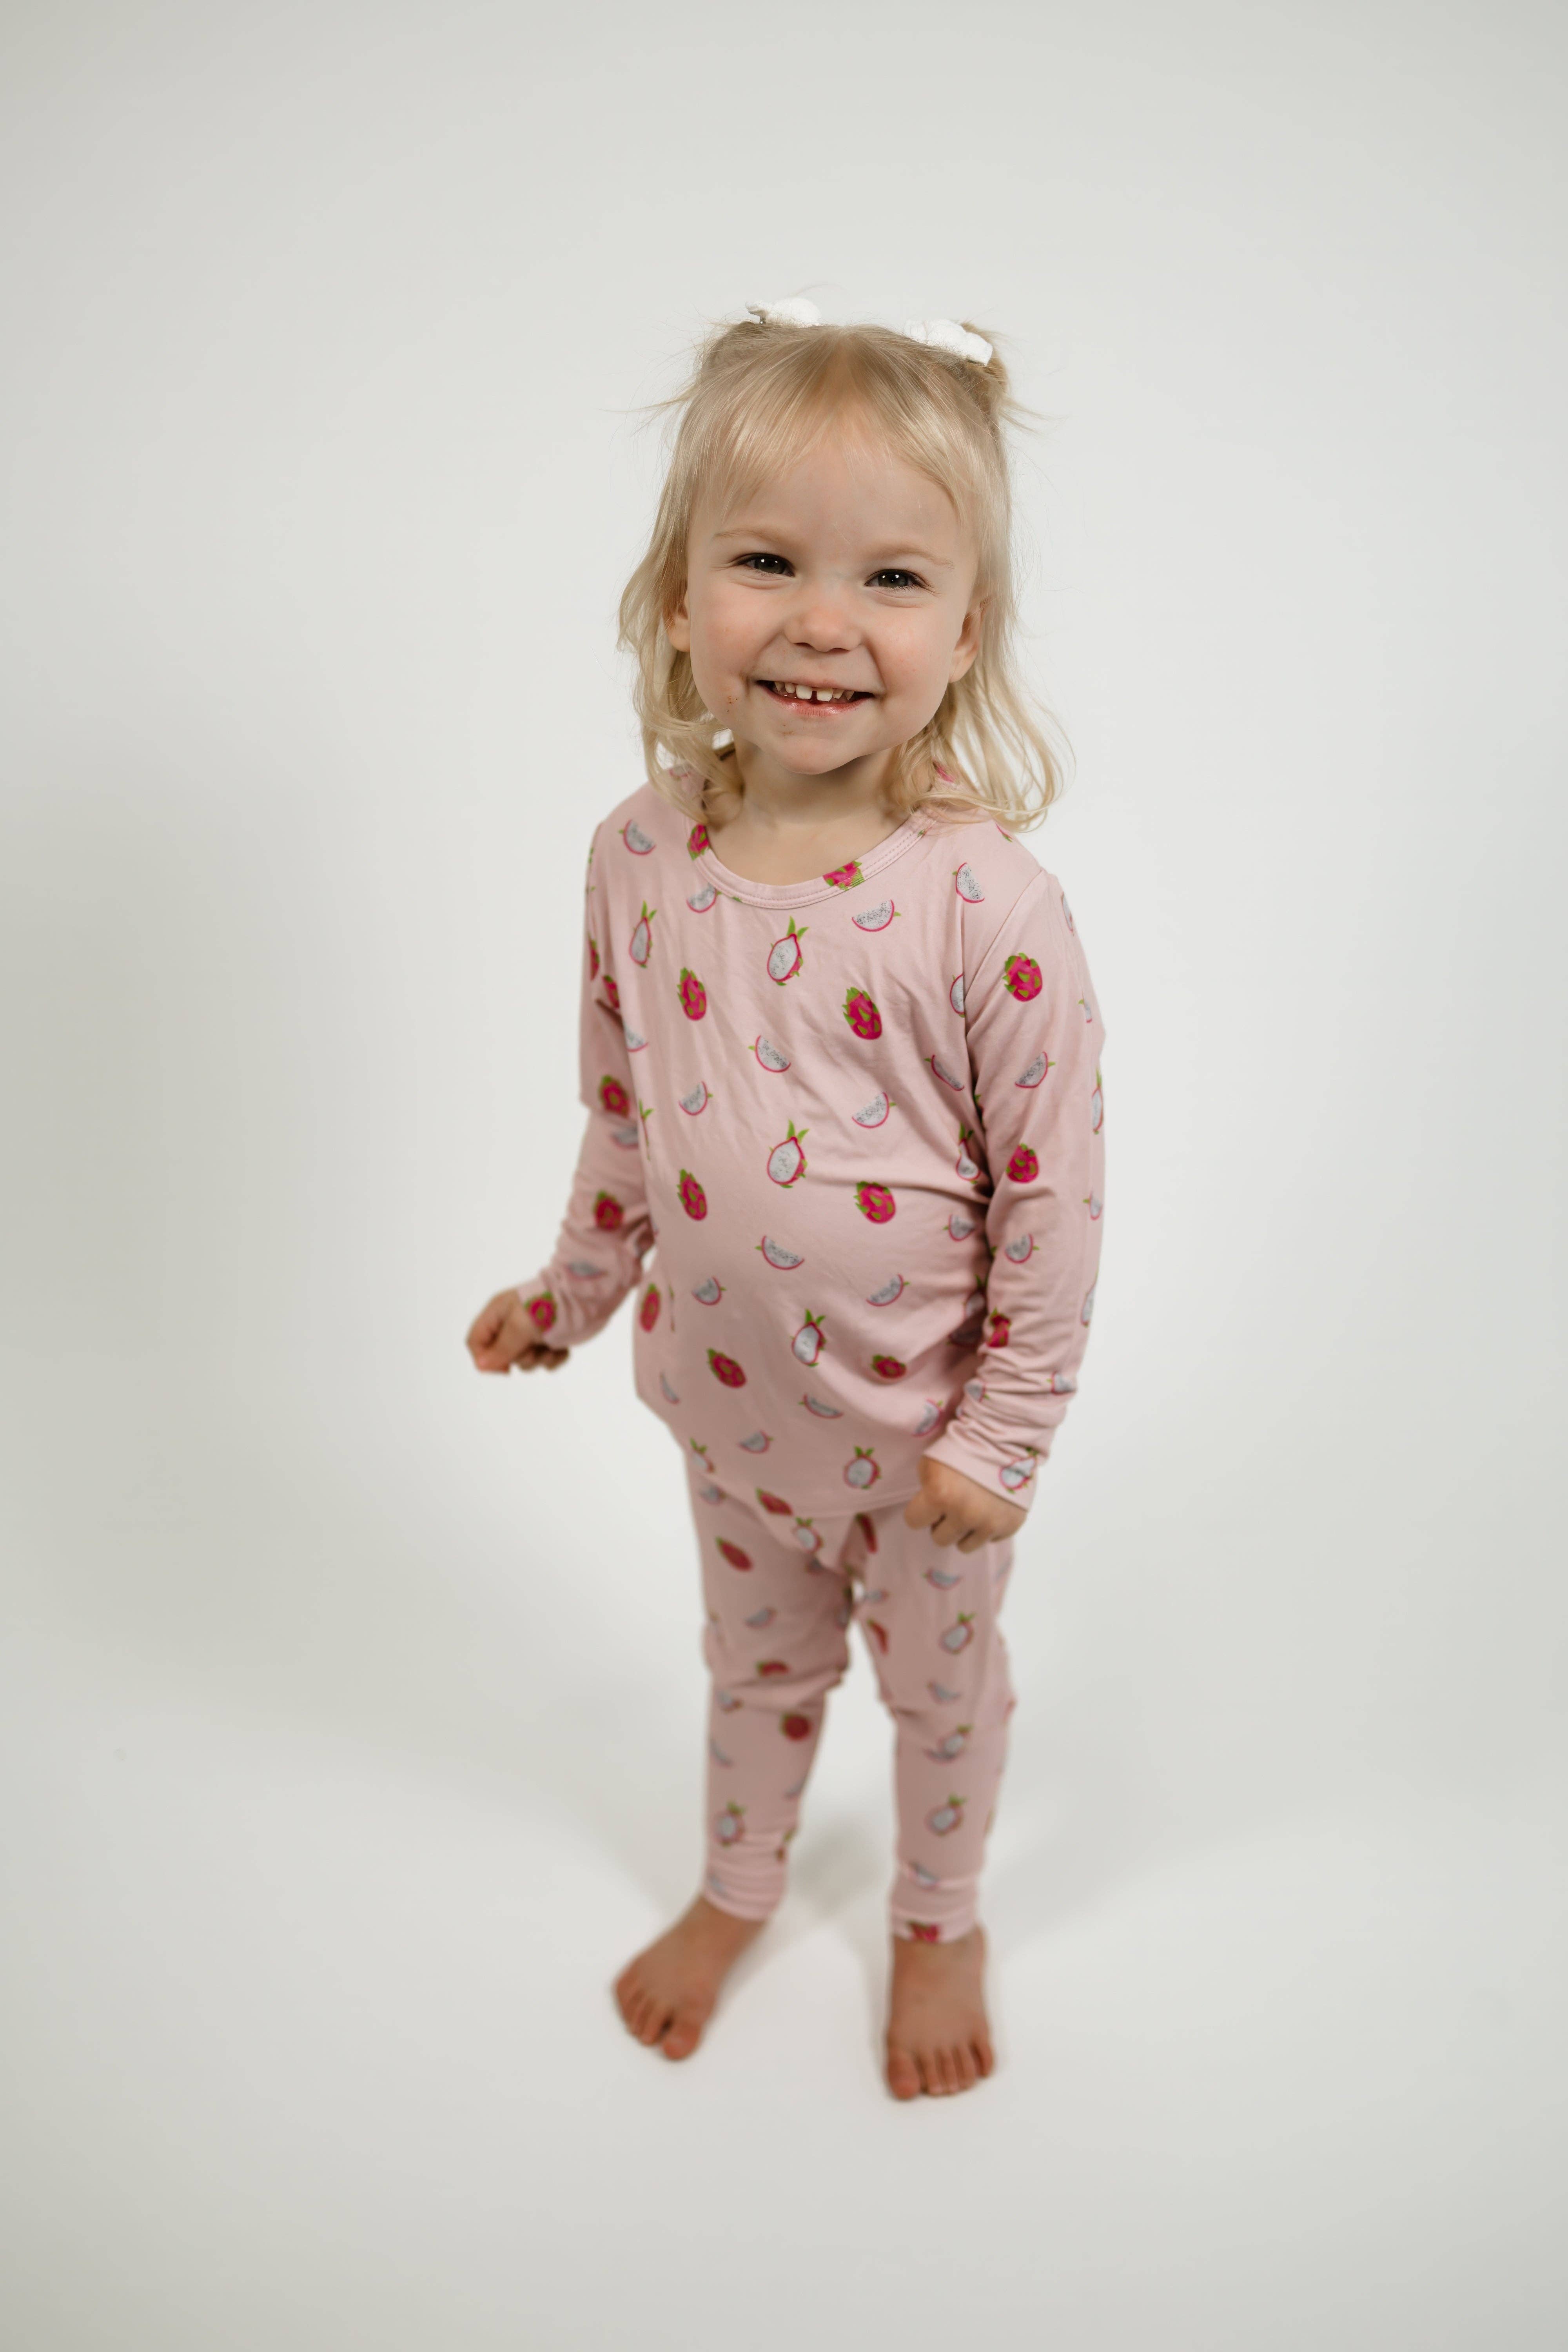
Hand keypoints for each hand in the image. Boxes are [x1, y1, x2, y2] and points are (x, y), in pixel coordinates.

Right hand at [465, 1288, 569, 1374]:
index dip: (485, 1358)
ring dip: (540, 1358)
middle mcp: (512, 1324)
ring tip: (550, 1344)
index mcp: (498, 1313)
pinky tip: (562, 1347)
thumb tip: (480, 1366)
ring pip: (524, 1362)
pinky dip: (555, 1358)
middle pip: (501, 1356)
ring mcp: (531, 1333)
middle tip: (533, 1345)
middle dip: (520, 1357)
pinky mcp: (550, 1341)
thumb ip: (501, 1347)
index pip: (476, 1341)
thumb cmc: (549, 1306)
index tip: (505, 1367)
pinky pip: (545, 1362)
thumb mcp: (520, 1326)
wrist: (586, 1297)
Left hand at [904, 1456, 1024, 1552]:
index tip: (930, 1501)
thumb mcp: (930, 1461)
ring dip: (965, 1529)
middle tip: (953, 1503)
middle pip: (940, 1539)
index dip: (920, 1510)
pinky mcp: (1010, 1526)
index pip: (913, 1521)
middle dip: (943, 1523)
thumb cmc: (962, 1445)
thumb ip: (925, 1489)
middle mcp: (965, 1514)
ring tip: (972, 1506)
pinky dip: (988, 1527)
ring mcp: (990, 1523)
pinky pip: (990, 1539)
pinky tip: (991, 1506)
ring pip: (965, 1546)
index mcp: (940, 1495)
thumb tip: (928, 1510)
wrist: (1005, 1438)